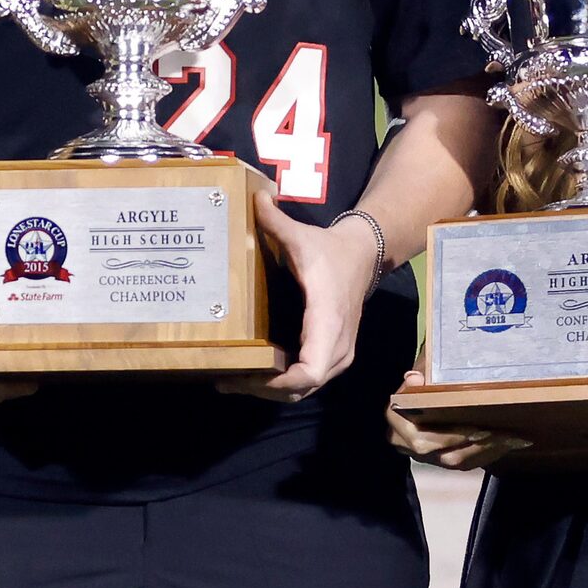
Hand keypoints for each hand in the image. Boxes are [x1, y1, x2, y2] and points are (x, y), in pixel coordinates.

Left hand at [223, 181, 380, 401]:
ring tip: (231, 381)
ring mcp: (337, 354)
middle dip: (264, 388)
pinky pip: (307, 380)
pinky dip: (281, 383)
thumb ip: (274, 220)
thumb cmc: (329, 250)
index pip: (312, 370)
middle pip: (302, 388)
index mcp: (326, 321)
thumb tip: (253, 198)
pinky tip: (251, 374)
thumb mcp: (302, 236)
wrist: (363, 256)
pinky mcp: (332, 354)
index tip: (249, 377)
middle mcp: (336, 346)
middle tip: (223, 380)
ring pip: (305, 389)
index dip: (282, 382)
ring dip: (270, 389)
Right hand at [386, 375, 526, 470]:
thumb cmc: (418, 381)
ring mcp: (423, 455)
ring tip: (511, 439)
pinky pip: (465, 465)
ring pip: (457, 463)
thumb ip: (418, 377)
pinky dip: (486, 455)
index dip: (452, 438)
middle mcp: (406, 444)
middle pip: (445, 456)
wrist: (414, 395)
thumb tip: (414, 378)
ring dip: (487, 452)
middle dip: (478, 447)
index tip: (479, 429)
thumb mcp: (417, 375)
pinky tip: (505, 444)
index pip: (424, 440)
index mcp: (397, 423)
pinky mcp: (438, 459)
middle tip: (504, 435)